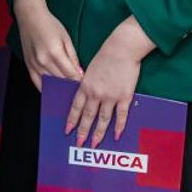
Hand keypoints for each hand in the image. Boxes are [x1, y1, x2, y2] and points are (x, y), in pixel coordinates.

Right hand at [12, 0, 80, 92]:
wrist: (30, 17)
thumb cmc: (50, 25)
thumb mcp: (66, 38)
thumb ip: (73, 57)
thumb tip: (80, 73)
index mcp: (55, 53)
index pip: (71, 75)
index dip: (79, 83)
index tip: (86, 88)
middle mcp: (43, 61)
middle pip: (61, 82)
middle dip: (72, 89)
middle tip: (81, 96)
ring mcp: (34, 64)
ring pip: (50, 85)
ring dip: (60, 91)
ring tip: (69, 97)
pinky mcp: (28, 66)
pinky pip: (38, 83)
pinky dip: (46, 90)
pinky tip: (53, 94)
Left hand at [66, 18, 154, 146]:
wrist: (122, 48)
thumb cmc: (106, 55)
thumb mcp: (90, 70)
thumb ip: (87, 84)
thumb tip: (86, 95)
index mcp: (85, 86)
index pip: (76, 108)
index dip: (72, 120)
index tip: (67, 130)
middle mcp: (95, 94)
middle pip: (88, 117)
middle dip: (82, 132)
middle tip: (79, 143)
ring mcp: (110, 97)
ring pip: (103, 120)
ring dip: (98, 133)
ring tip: (95, 144)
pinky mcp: (124, 96)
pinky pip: (121, 115)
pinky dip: (119, 126)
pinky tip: (117, 135)